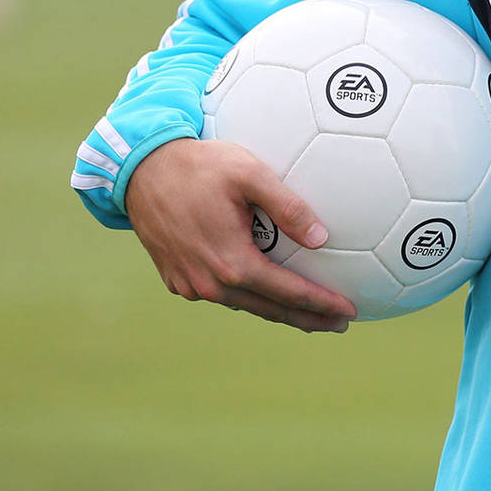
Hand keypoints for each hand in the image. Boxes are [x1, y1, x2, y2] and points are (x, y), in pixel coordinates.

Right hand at [126, 137, 355, 332]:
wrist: (141, 170)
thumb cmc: (200, 166)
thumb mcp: (250, 174)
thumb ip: (288, 207)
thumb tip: (321, 239)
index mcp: (232, 263)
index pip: (288, 293)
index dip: (321, 305)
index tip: (349, 313)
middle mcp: (210, 284)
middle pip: (270, 309)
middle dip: (307, 319)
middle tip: (339, 324)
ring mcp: (190, 285)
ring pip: (245, 304)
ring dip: (277, 309)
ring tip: (308, 312)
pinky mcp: (176, 280)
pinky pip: (221, 294)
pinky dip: (248, 297)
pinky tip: (263, 291)